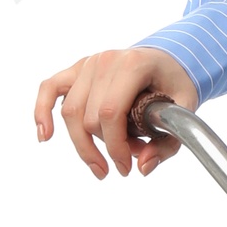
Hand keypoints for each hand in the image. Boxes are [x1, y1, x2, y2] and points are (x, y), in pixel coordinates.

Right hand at [34, 47, 198, 181]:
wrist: (168, 59)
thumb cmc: (174, 83)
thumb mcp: (184, 111)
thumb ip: (167, 143)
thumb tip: (142, 167)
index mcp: (133, 65)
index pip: (110, 112)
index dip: (115, 146)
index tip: (125, 167)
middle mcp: (105, 61)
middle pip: (90, 117)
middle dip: (105, 148)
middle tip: (126, 161)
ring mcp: (88, 63)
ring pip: (70, 112)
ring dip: (83, 144)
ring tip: (102, 162)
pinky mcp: (76, 70)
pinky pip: (49, 89)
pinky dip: (42, 112)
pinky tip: (44, 136)